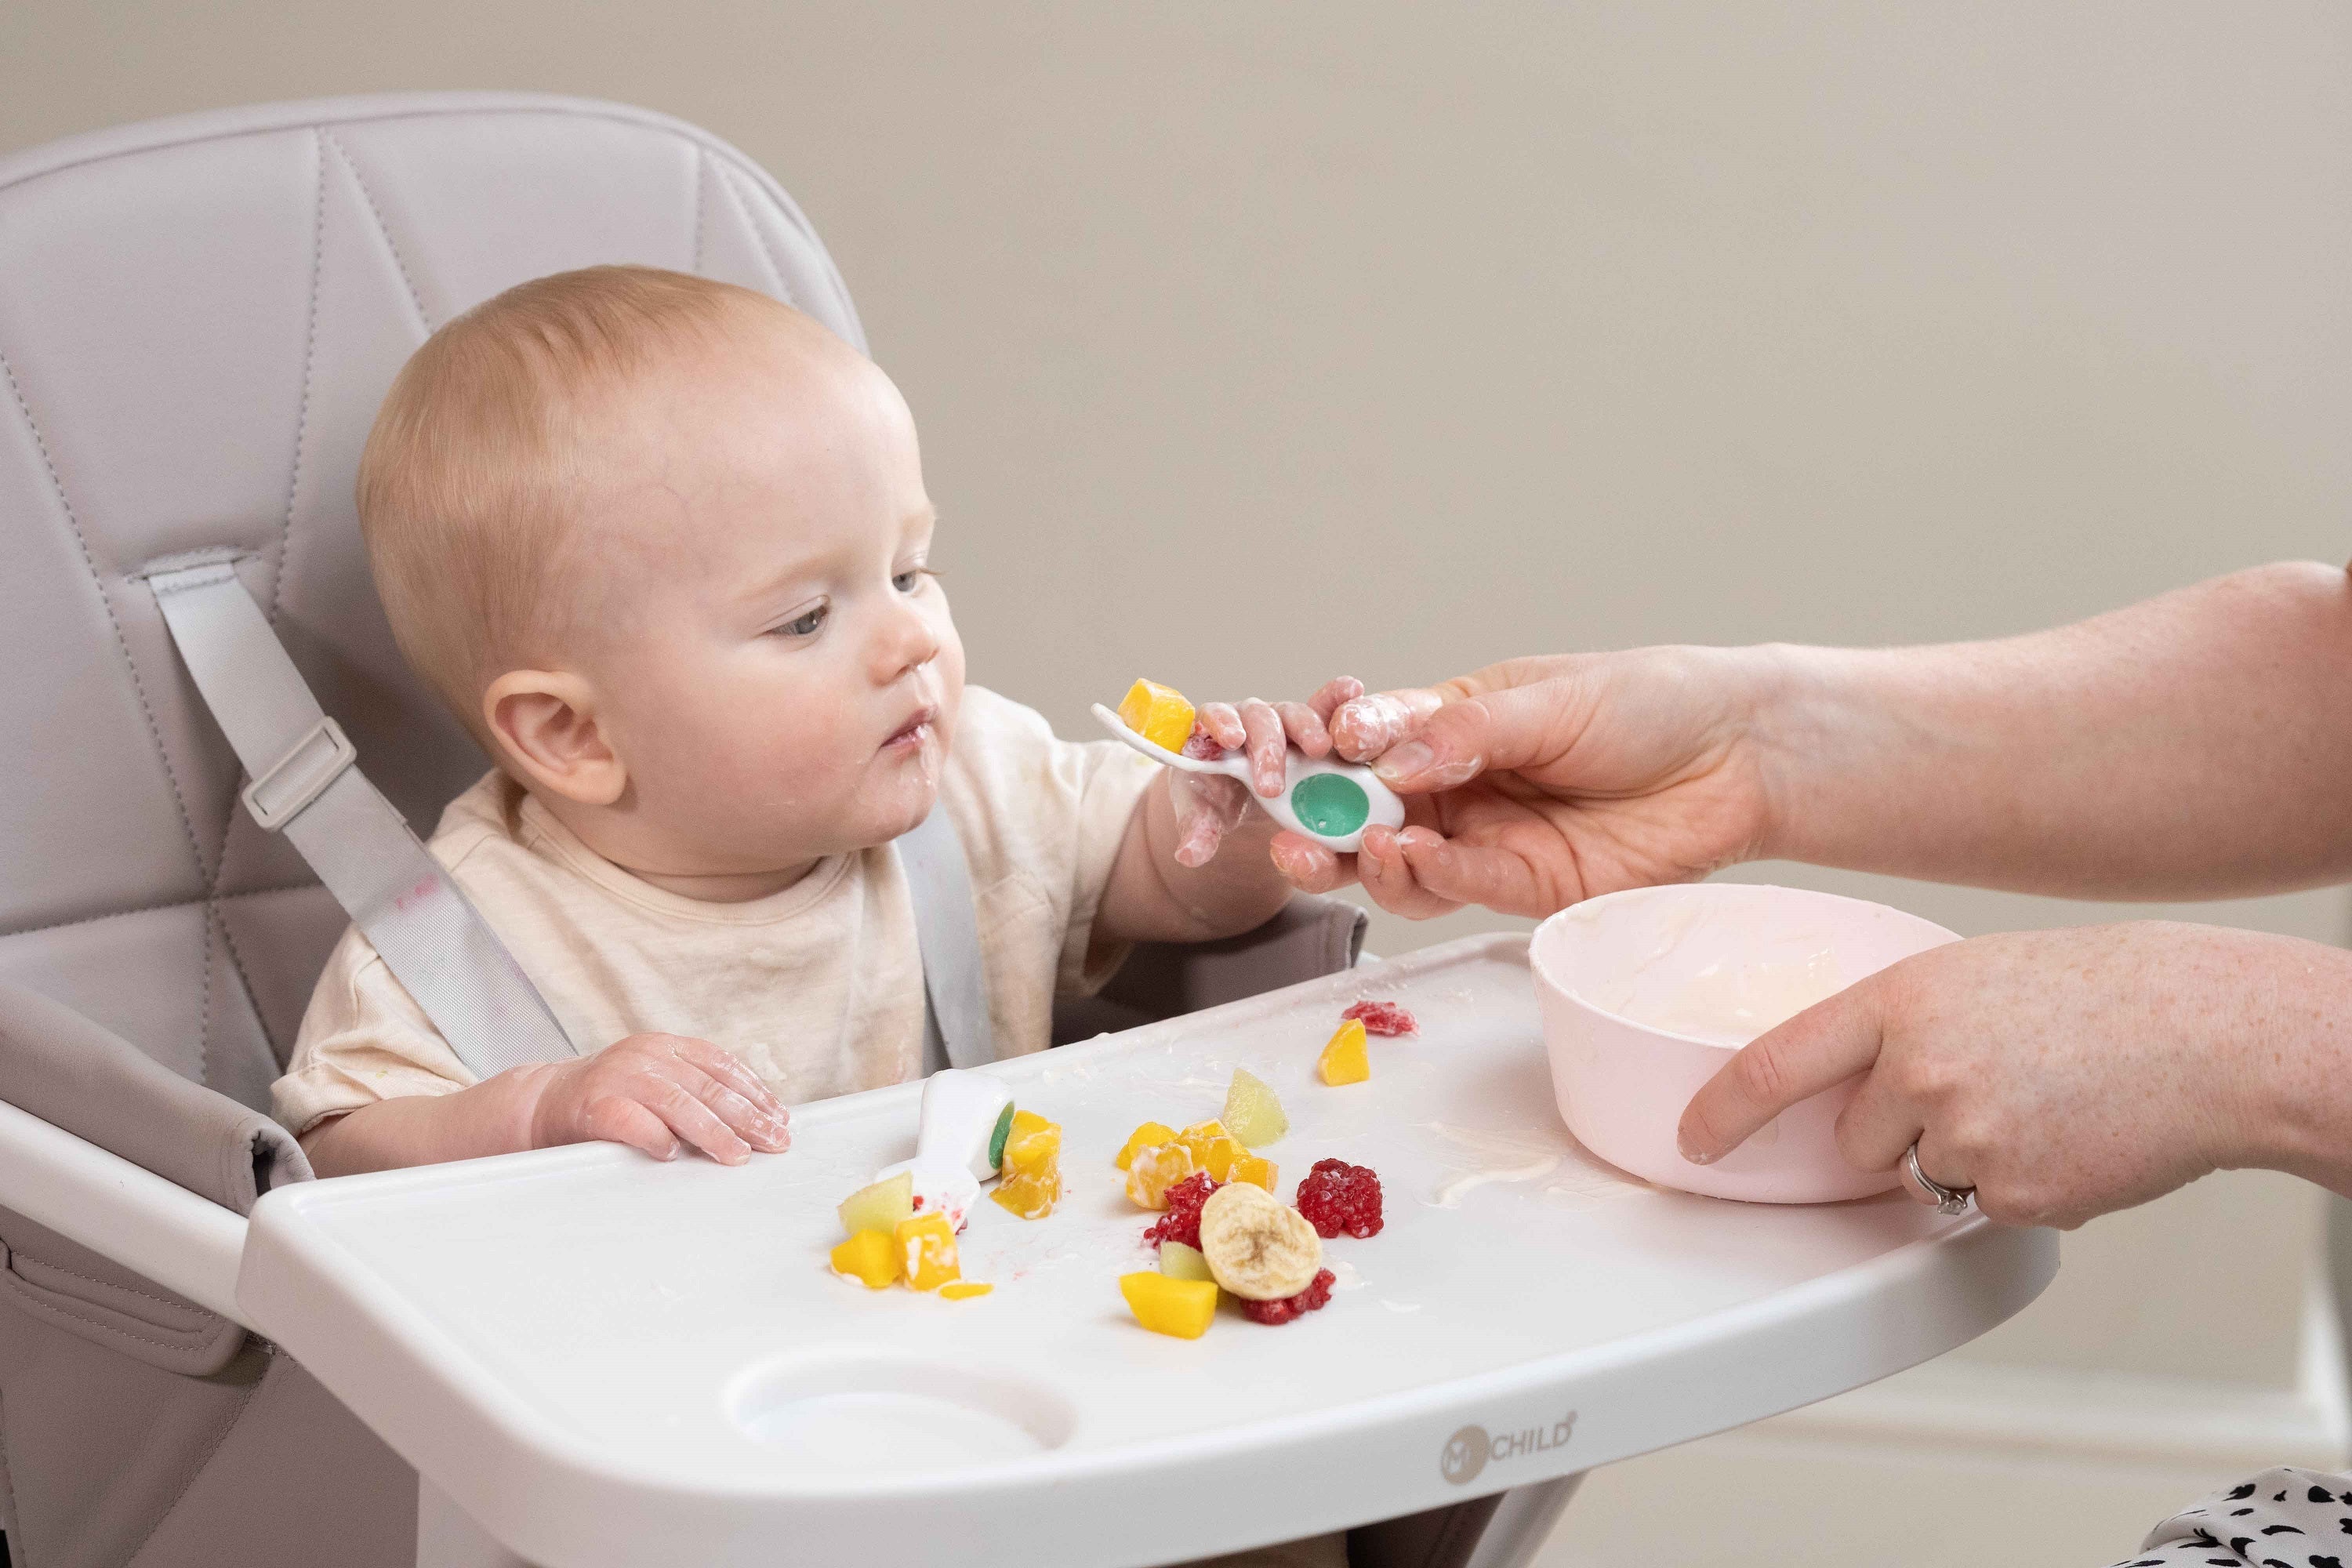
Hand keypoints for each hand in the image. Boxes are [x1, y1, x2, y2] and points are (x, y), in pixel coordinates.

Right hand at [520, 1033, 792, 1164]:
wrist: (543, 1102)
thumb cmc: (610, 1099)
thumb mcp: (656, 1083)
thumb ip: (694, 1093)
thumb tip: (753, 1119)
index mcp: (665, 1046)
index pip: (721, 1065)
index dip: (754, 1091)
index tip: (780, 1117)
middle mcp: (646, 1055)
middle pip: (708, 1087)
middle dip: (747, 1117)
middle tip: (774, 1142)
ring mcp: (620, 1077)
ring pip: (678, 1104)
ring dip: (713, 1133)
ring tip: (737, 1155)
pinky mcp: (594, 1104)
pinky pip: (632, 1121)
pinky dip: (655, 1137)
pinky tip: (674, 1154)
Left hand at [1168, 683, 1355, 867]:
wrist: (1241, 799)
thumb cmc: (1218, 799)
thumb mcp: (1205, 815)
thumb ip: (1198, 830)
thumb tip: (1189, 855)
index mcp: (1214, 734)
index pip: (1213, 717)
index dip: (1221, 724)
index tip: (1232, 741)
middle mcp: (1248, 720)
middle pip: (1258, 720)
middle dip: (1267, 749)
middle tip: (1273, 785)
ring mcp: (1282, 722)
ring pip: (1293, 715)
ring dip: (1306, 729)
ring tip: (1320, 750)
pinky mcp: (1311, 728)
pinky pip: (1325, 710)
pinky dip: (1338, 698)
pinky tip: (1352, 690)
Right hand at [1269, 652, 1777, 917]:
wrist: (1739, 756)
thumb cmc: (1650, 705)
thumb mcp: (1547, 700)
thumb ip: (1462, 733)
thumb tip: (1382, 757)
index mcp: (1455, 728)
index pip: (1371, 745)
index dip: (1329, 758)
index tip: (1300, 760)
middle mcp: (1463, 790)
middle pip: (1370, 818)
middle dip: (1324, 827)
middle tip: (1294, 831)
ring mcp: (1493, 842)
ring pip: (1404, 868)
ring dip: (1368, 863)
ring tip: (1362, 845)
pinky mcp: (1531, 889)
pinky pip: (1466, 889)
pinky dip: (1433, 878)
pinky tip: (1415, 857)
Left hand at [1676, 923, 2345, 1228]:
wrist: (2210, 1032)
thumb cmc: (2105, 995)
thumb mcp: (1975, 978)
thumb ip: (1904, 1028)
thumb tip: (1862, 1088)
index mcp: (1900, 1000)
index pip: (1776, 1061)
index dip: (1723, 1109)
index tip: (1693, 1139)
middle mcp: (1918, 1066)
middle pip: (1855, 1140)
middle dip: (1902, 1132)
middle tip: (1989, 1088)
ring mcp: (1965, 1133)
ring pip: (1925, 1178)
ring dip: (1968, 1159)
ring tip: (2041, 1104)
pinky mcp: (2015, 1194)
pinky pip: (1990, 1207)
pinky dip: (2025, 1186)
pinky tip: (2073, 1137)